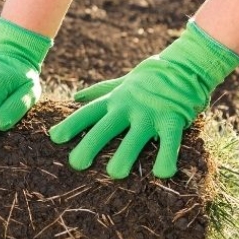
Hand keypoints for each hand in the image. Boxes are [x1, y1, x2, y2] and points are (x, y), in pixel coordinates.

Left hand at [50, 21, 238, 178]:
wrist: (185, 65)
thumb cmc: (151, 78)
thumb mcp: (122, 83)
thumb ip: (100, 92)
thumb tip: (75, 97)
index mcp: (115, 100)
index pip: (88, 113)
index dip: (71, 125)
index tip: (54, 138)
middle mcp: (129, 107)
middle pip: (105, 128)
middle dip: (90, 145)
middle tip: (76, 164)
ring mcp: (150, 113)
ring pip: (135, 137)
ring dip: (125, 155)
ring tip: (115, 173)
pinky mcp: (173, 119)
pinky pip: (170, 142)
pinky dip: (167, 157)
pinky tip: (163, 173)